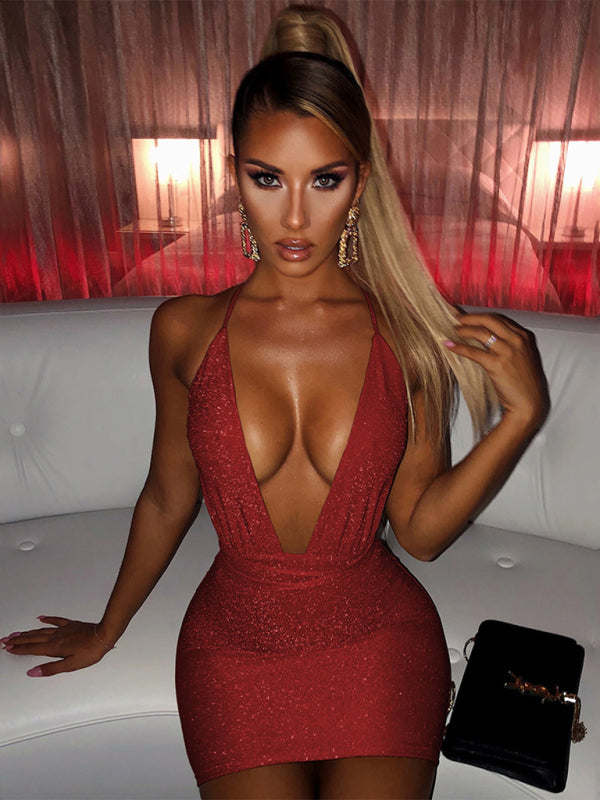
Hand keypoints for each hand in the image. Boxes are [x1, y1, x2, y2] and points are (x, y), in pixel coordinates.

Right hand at [1, 616, 114, 676]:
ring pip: (41, 631)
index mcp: (54, 648)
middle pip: (33, 638)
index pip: (32, 649)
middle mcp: (56, 637)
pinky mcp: (71, 625)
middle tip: (5, 640)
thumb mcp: (71, 666)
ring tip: (17, 633)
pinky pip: (56, 621)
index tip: (8, 648)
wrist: (104, 635)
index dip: (19, 649)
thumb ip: (51, 669)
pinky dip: (47, 620)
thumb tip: (33, 672)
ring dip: (28, 632)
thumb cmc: (90, 652)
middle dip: (18, 640)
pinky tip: (41, 619)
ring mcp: (63, 630)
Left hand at [445, 313, 549, 432]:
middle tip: (456, 318)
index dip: (480, 315)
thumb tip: (487, 336)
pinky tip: (449, 345)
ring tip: (453, 331)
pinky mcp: (496, 364)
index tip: (468, 315)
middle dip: (470, 317)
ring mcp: (507, 351)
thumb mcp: (523, 356)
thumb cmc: (524, 381)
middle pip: (489, 320)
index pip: (499, 318)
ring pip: (480, 333)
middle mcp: (517, 340)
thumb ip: (510, 343)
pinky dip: (459, 347)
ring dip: (464, 330)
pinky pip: (473, 352)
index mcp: (524, 336)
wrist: (529, 402)